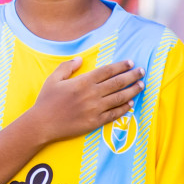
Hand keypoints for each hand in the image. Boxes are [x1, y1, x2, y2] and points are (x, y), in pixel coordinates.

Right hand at [25, 58, 143, 145]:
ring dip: (132, 91)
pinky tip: (131, 103)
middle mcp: (91, 94)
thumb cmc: (46, 100)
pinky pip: (114, 114)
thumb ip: (67, 67)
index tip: (131, 63)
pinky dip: (124, 108)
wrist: (41, 124)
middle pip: (117, 83)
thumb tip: (80, 59)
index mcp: (82, 82)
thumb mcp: (53, 79)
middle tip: (142, 71)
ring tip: (141, 85)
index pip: (107, 71)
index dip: (120, 66)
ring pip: (119, 98)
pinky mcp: (95, 121)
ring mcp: (95, 109)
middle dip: (132, 76)